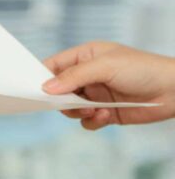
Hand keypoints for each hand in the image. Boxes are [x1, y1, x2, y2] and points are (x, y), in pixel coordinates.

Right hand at [42, 41, 174, 129]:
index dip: (42, 77)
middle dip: (62, 99)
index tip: (35, 90)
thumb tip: (46, 88)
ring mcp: (95, 95)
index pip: (54, 65)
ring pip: (70, 108)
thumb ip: (74, 76)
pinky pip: (86, 121)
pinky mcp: (104, 112)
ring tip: (94, 110)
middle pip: (59, 90)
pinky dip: (92, 121)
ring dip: (78, 112)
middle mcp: (87, 76)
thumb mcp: (105, 67)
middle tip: (69, 104)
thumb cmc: (143, 69)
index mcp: (85, 57)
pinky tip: (105, 115)